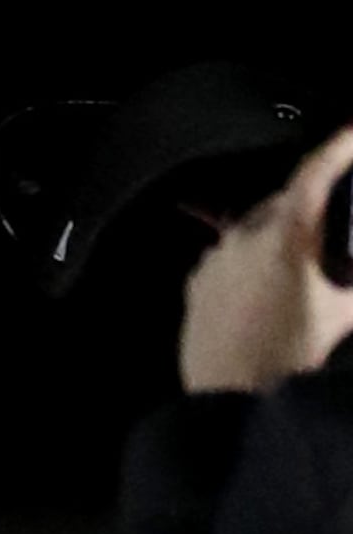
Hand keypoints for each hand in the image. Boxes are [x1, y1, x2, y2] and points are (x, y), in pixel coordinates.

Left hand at [180, 130, 352, 400]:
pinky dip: (250, 263)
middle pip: (285, 202)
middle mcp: (246, 234)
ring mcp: (215, 256)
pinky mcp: (196, 281)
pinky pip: (229, 257)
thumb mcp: (342, 314)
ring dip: (278, 239)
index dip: (338, 147)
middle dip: (309, 209)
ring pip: (255, 230)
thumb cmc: (294, 356)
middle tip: (328, 233)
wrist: (231, 402)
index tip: (352, 131)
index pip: (315, 173)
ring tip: (295, 277)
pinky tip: (262, 295)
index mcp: (287, 234)